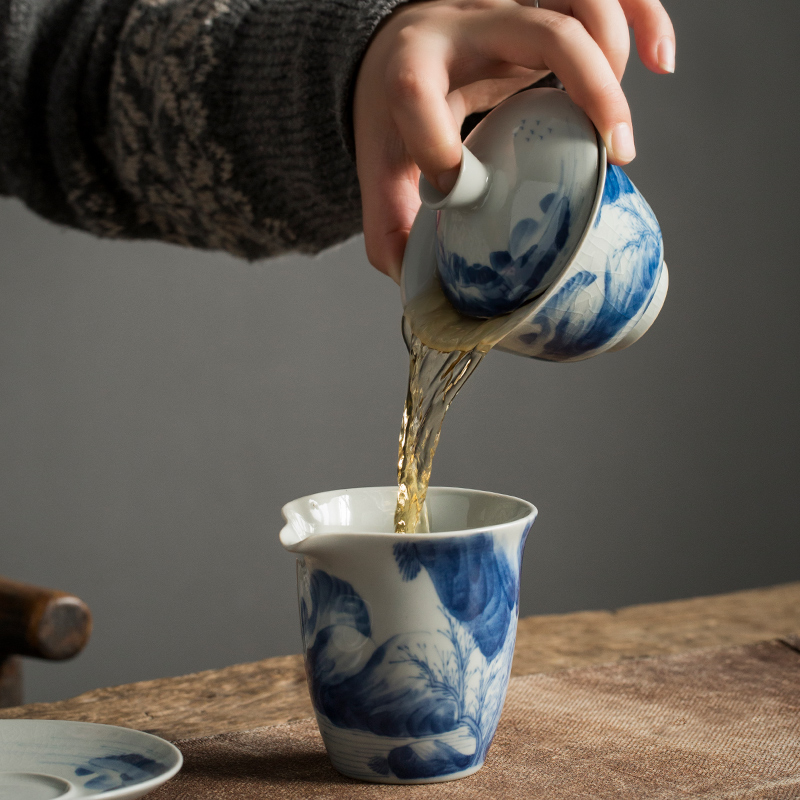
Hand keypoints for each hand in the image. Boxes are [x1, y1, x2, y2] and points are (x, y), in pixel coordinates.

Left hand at [353, 0, 674, 282]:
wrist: (403, 49)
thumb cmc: (393, 112)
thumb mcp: (380, 168)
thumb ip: (389, 227)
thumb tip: (416, 288)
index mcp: (412, 68)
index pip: (416, 92)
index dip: (438, 143)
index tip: (458, 185)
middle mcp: (467, 26)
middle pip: (544, 31)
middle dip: (591, 87)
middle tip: (614, 154)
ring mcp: (511, 11)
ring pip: (584, 1)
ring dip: (618, 60)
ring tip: (617, 133)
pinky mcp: (543, 8)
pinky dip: (645, 20)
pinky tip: (660, 63)